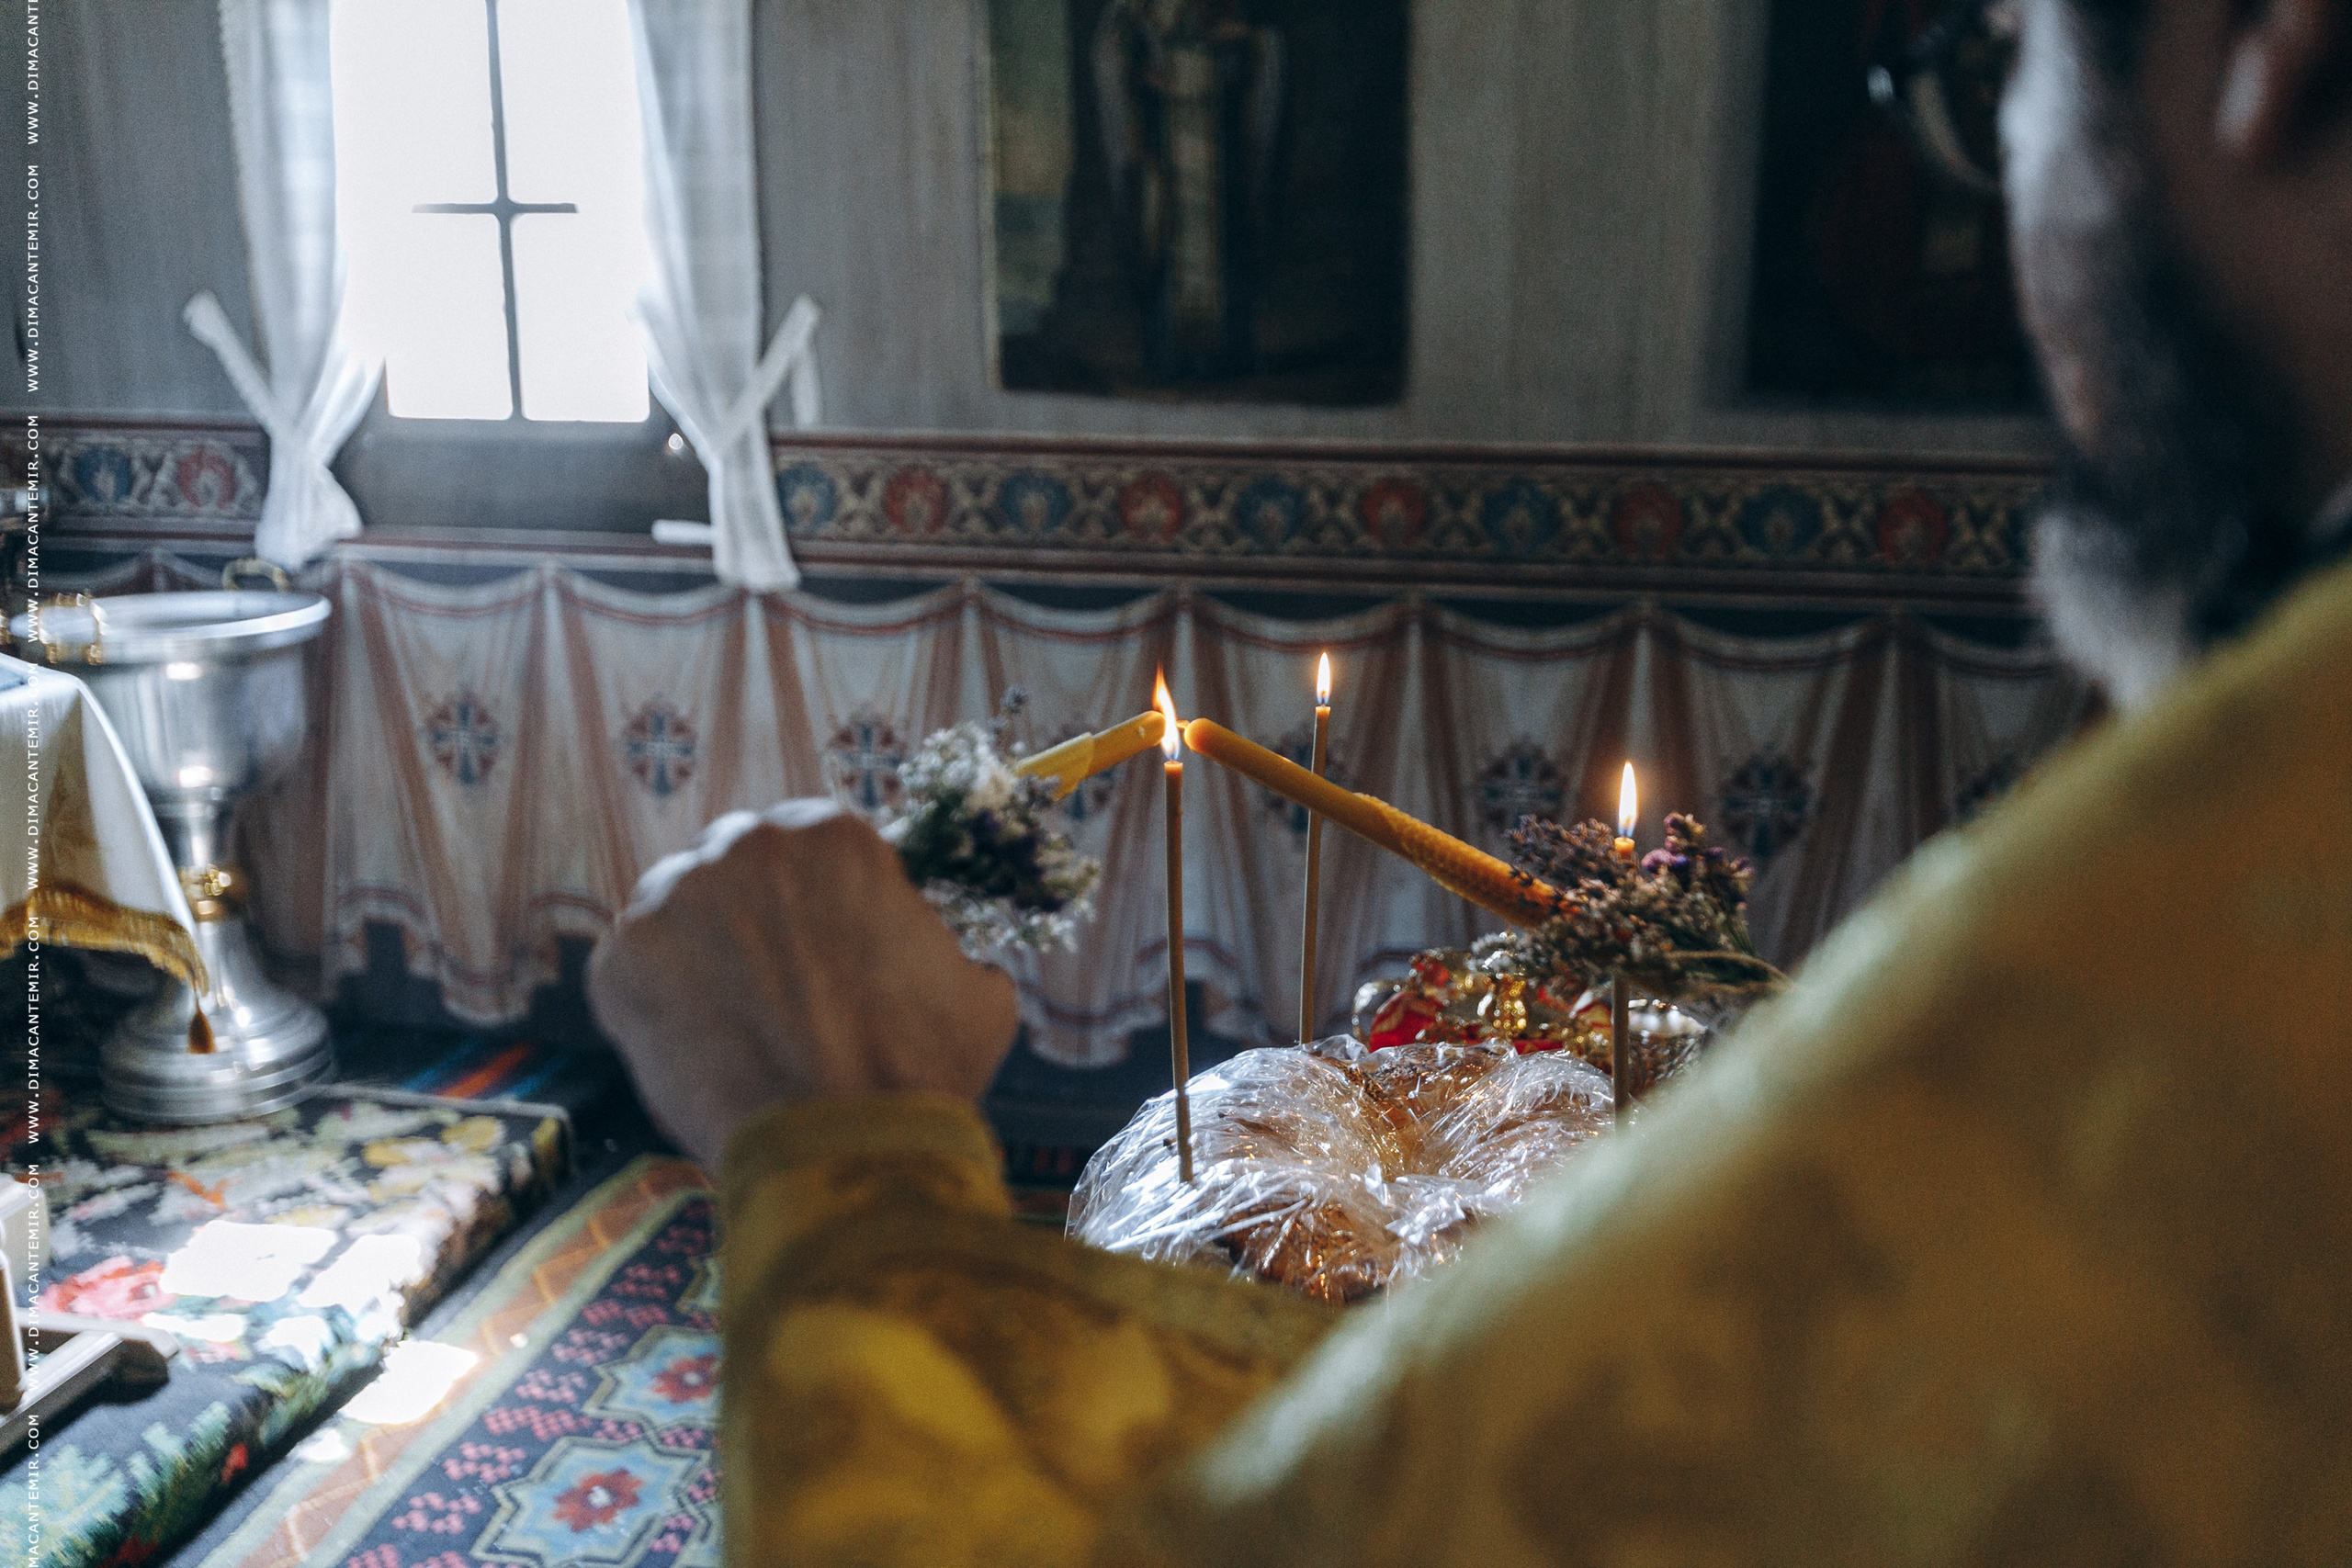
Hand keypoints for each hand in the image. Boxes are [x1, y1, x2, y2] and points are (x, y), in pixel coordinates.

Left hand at [586, 799, 1018, 1167]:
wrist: (841, 1151)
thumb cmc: (919, 1072)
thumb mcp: (977, 991)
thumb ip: (944, 950)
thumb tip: (940, 959)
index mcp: (833, 836)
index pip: (809, 842)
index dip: (816, 894)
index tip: (821, 938)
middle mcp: (745, 847)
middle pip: (736, 861)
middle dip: (752, 908)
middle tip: (772, 977)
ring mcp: (672, 900)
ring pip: (677, 909)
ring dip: (699, 947)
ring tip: (730, 1016)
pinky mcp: (620, 962)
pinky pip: (630, 968)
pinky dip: (654, 1000)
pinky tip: (694, 1043)